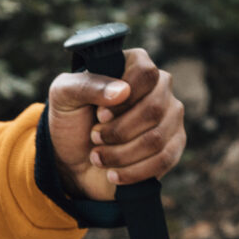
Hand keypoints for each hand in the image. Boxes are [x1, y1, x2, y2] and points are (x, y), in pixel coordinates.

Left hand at [45, 47, 186, 201]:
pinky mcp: (174, 145)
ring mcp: (171, 116)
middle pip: (154, 108)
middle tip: (94, 137)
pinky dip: (133, 171)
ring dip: (120, 154)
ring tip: (98, 156)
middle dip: (117, 131)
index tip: (99, 114)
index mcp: (135, 64)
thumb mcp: (64, 96)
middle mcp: (160, 87)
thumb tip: (122, 91)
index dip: (122, 98)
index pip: (145, 73)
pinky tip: (113, 174)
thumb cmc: (72, 120)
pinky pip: (163, 160)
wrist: (74, 161)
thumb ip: (86, 85)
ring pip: (156, 138)